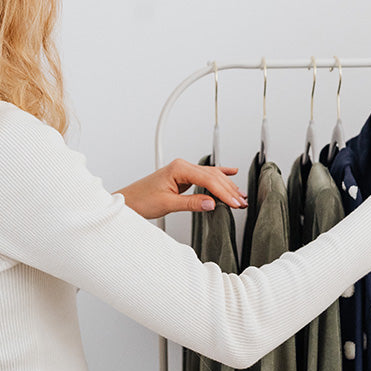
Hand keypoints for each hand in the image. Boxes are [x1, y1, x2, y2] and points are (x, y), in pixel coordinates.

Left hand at [114, 158, 247, 219]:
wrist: (128, 201)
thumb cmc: (141, 200)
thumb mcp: (167, 204)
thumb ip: (191, 203)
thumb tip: (212, 203)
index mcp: (179, 168)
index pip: (209, 179)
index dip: (224, 192)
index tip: (235, 203)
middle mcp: (182, 166)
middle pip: (213, 176)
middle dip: (229, 190)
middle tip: (242, 203)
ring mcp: (183, 171)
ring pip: (211, 176)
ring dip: (226, 186)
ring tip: (240, 197)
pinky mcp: (183, 177)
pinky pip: (205, 175)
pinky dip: (219, 175)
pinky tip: (231, 172)